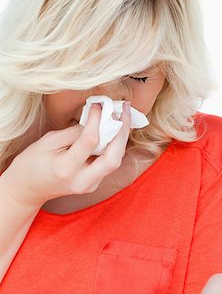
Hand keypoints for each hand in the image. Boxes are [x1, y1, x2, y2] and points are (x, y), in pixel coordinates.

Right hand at [1, 102, 131, 206]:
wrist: (27, 189)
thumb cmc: (32, 163)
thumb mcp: (48, 141)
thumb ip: (74, 132)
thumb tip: (95, 119)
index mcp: (65, 169)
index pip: (90, 141)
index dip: (97, 120)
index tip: (98, 105)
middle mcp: (82, 181)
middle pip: (113, 158)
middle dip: (121, 132)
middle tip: (123, 110)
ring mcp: (90, 186)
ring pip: (116, 161)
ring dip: (121, 138)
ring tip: (122, 116)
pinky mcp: (94, 184)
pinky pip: (110, 163)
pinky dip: (115, 145)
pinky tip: (115, 129)